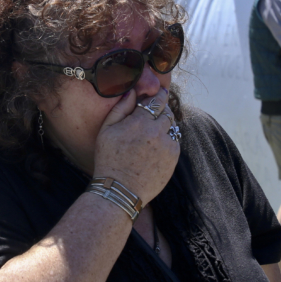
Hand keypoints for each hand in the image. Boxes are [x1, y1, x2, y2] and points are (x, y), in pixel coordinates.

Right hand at [93, 89, 180, 203]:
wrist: (120, 189)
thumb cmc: (109, 159)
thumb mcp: (106, 130)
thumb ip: (121, 108)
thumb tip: (132, 92)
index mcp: (139, 122)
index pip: (156, 100)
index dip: (159, 95)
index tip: (161, 92)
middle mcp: (156, 132)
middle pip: (167, 112)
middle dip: (162, 110)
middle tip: (156, 113)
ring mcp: (167, 146)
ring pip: (172, 127)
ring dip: (165, 126)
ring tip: (154, 132)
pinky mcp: (173, 158)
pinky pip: (174, 142)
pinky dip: (167, 141)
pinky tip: (155, 148)